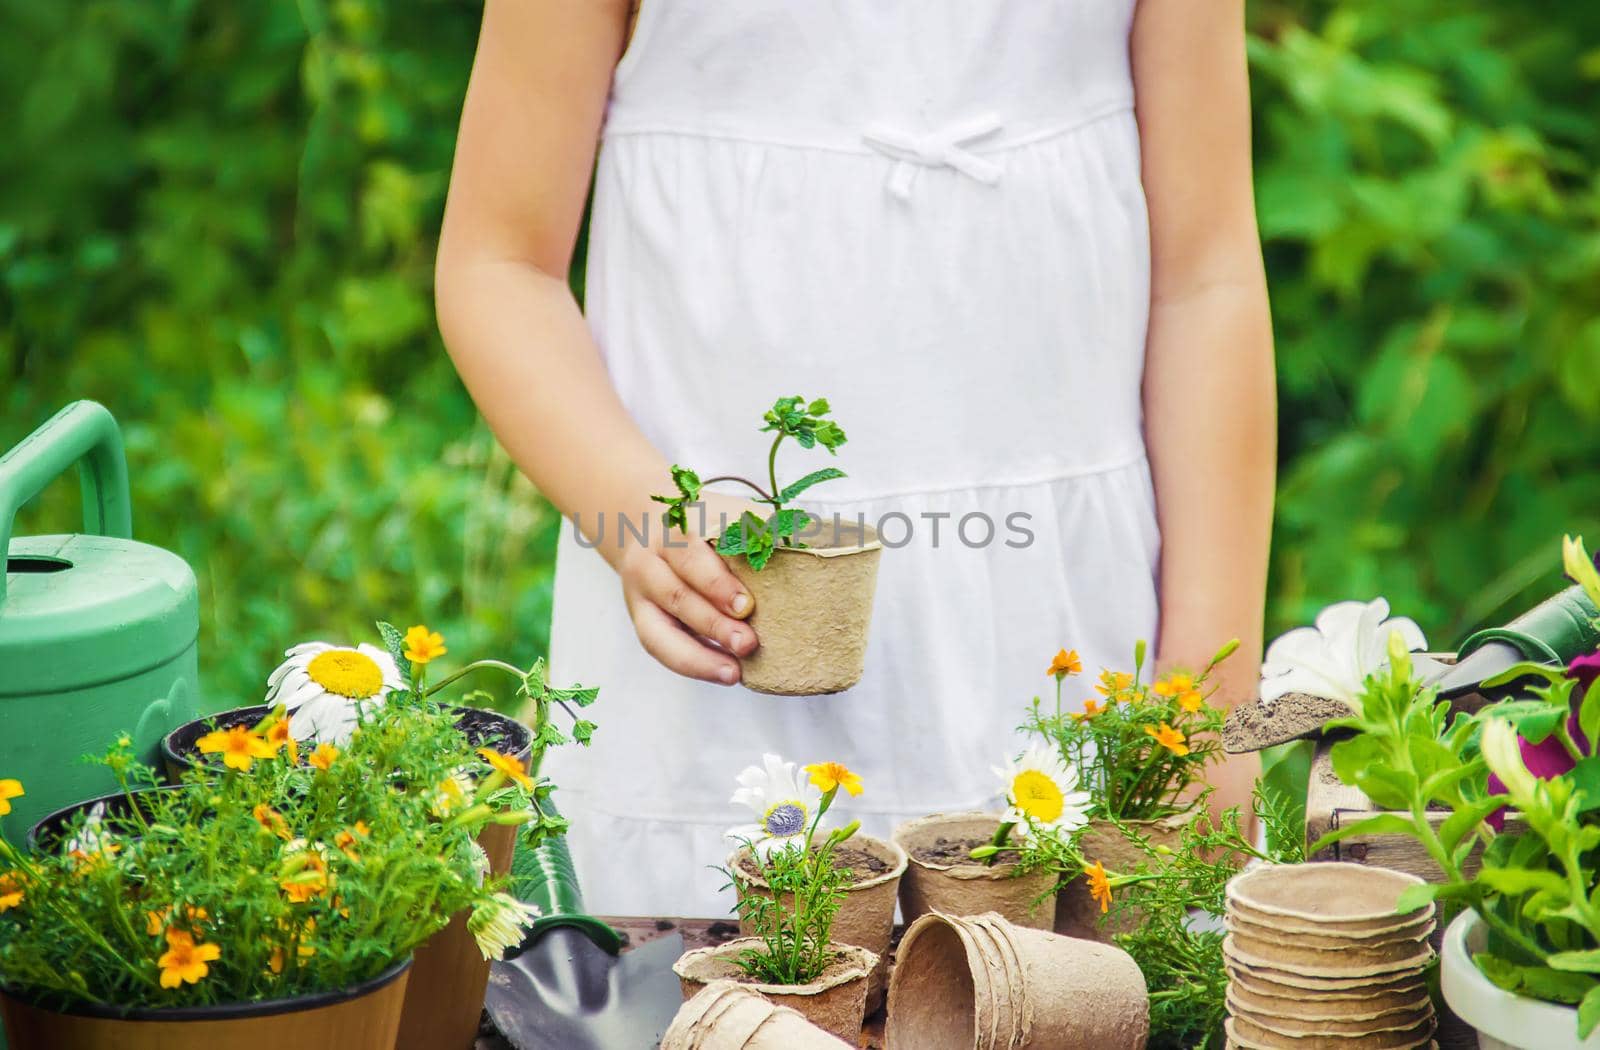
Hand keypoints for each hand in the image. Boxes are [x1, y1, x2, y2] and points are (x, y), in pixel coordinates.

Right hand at [618, 491, 760, 683]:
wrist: (643, 520)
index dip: (717, 582)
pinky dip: (691, 663)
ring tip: (735, 671)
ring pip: (661, 626)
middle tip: (748, 642)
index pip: (691, 554)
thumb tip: (811, 546)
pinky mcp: (641, 615)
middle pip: (678, 593)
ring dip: (701, 652)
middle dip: (714, 622)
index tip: (747, 605)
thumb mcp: (728, 513)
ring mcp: (641, 588)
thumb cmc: (704, 522)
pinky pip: (658, 645)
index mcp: (677, 525)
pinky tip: (722, 673)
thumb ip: (761, 529)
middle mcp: (652, 556)